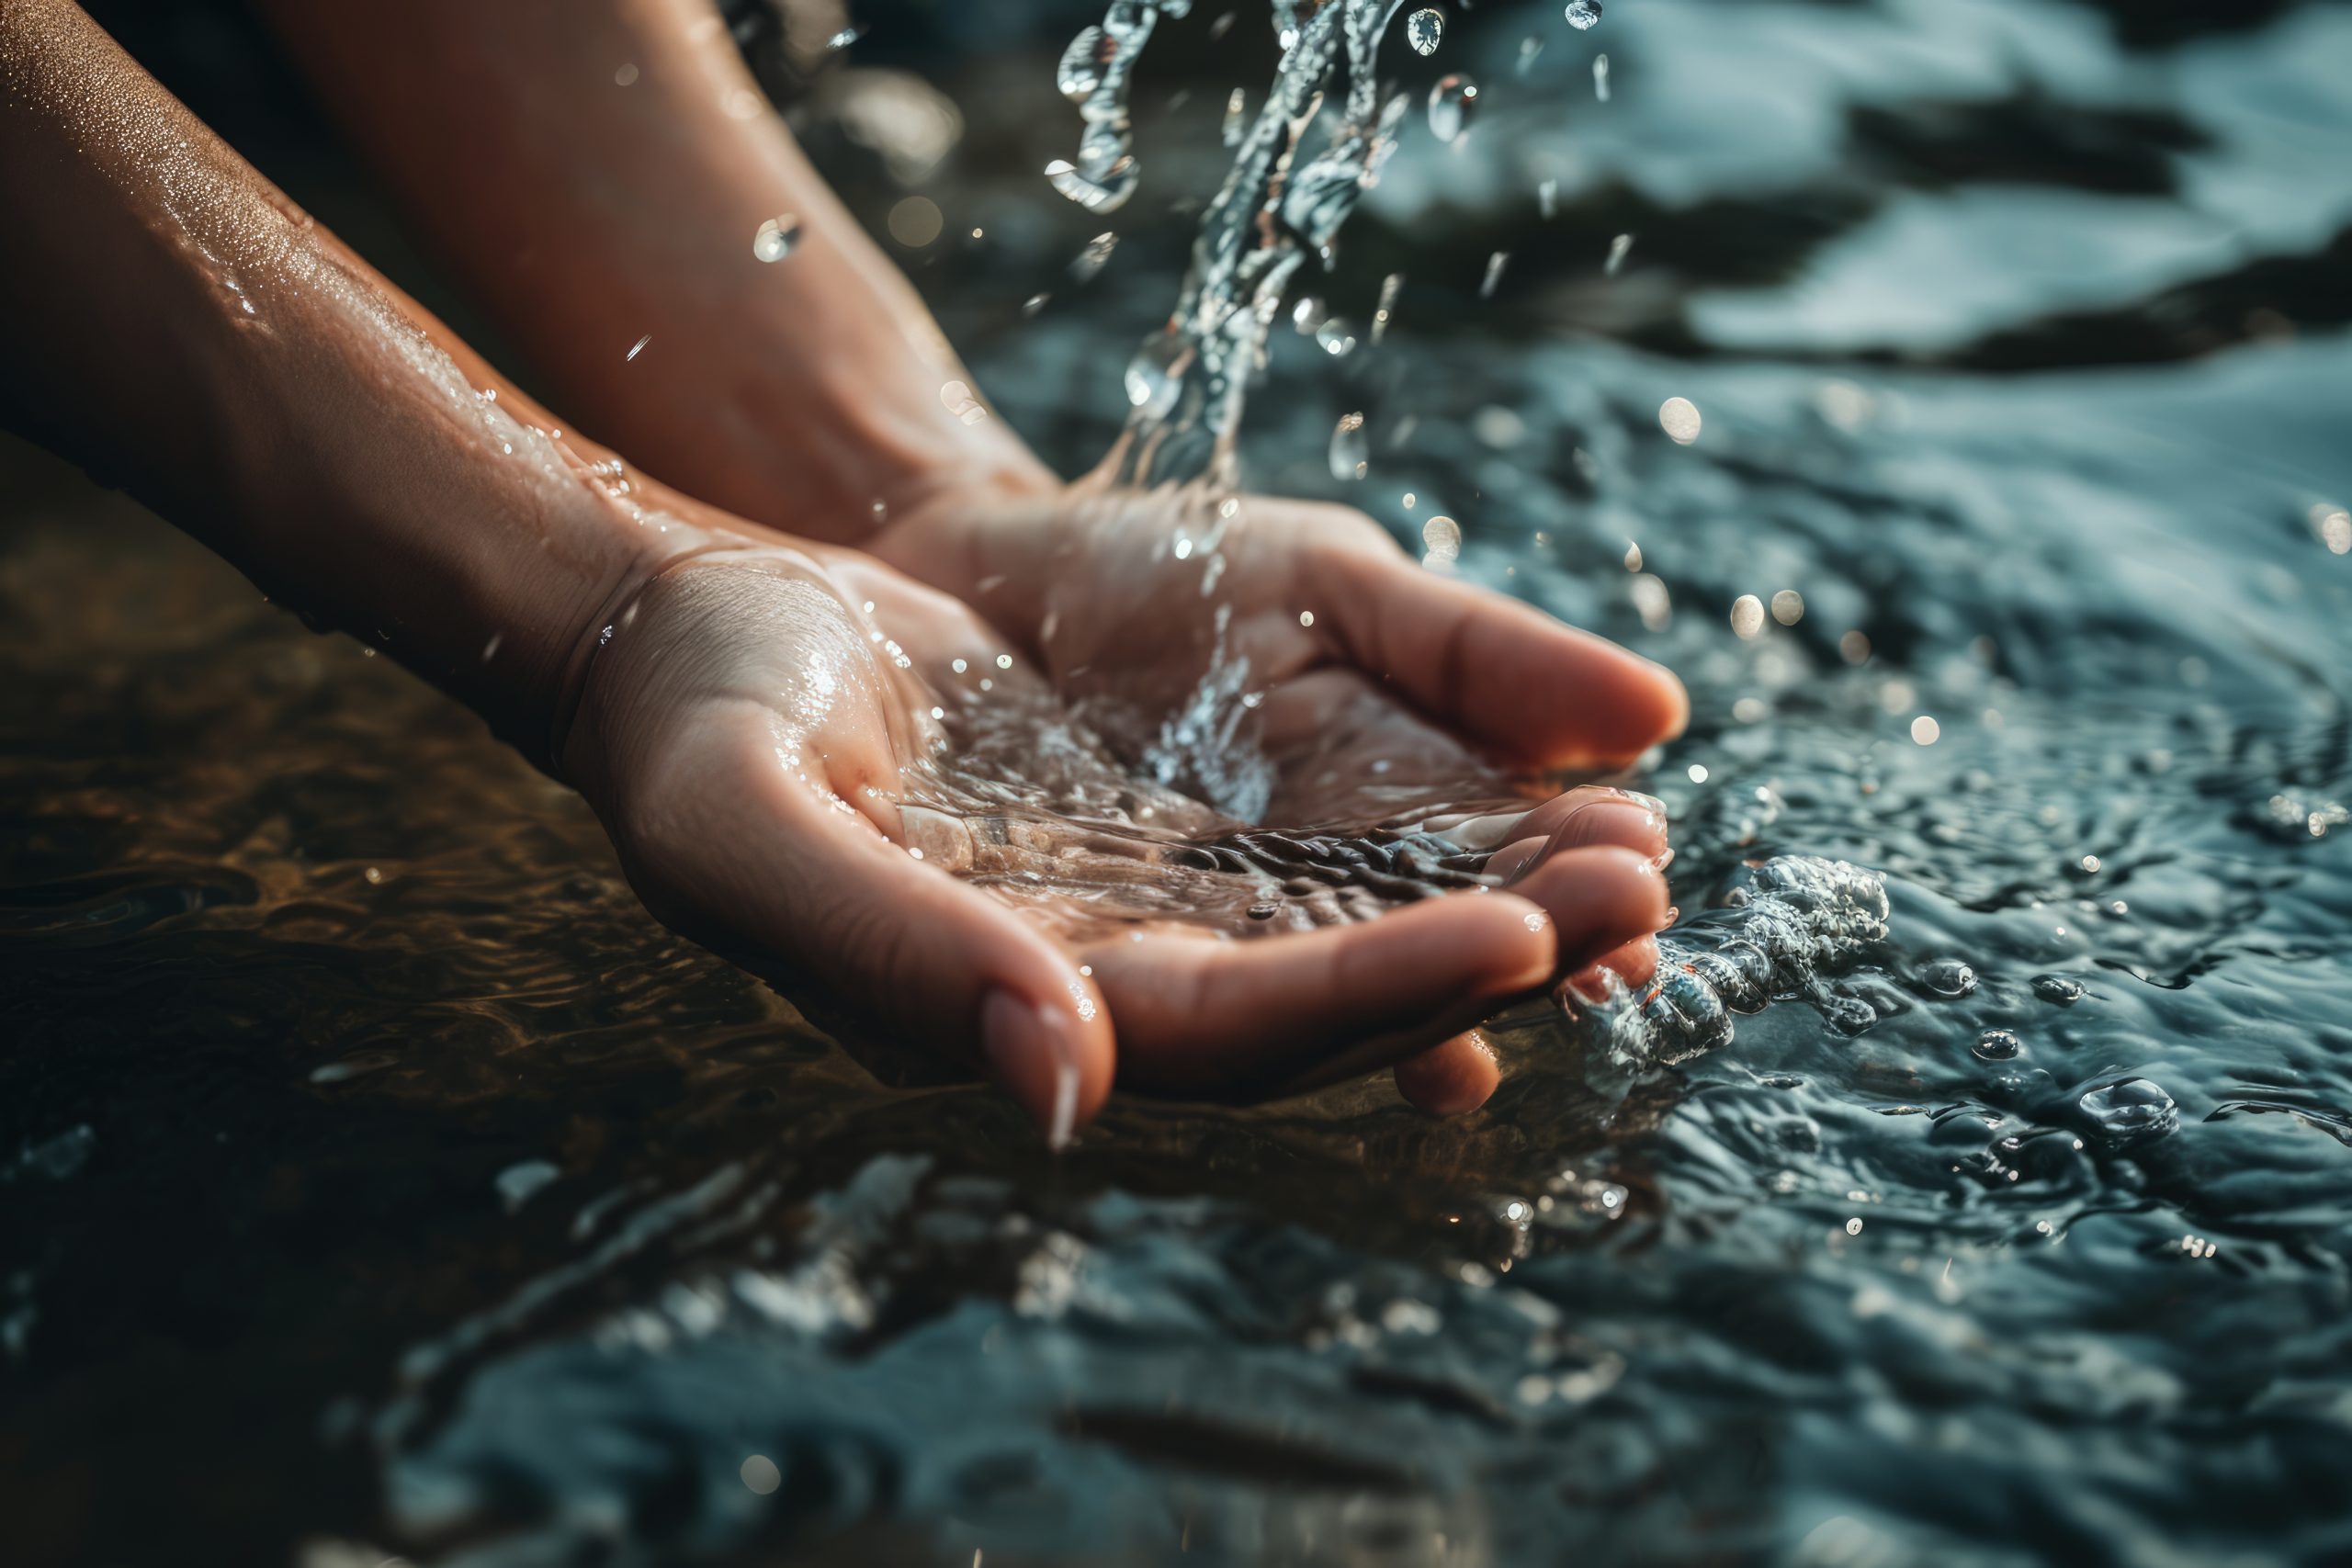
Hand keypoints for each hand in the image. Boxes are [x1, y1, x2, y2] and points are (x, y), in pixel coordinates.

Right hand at [562, 518, 1678, 1144]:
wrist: (698, 625)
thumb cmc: (701, 721)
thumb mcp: (746, 824)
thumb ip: (887, 953)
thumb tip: (1070, 1087)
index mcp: (1012, 1005)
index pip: (1227, 1035)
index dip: (1370, 997)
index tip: (1514, 939)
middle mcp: (1101, 978)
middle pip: (1325, 999)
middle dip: (1483, 954)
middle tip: (1636, 896)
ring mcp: (1140, 900)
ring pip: (1346, 925)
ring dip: (1488, 894)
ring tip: (1635, 848)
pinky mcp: (1163, 825)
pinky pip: (1320, 845)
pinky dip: (1429, 826)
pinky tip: (1538, 791)